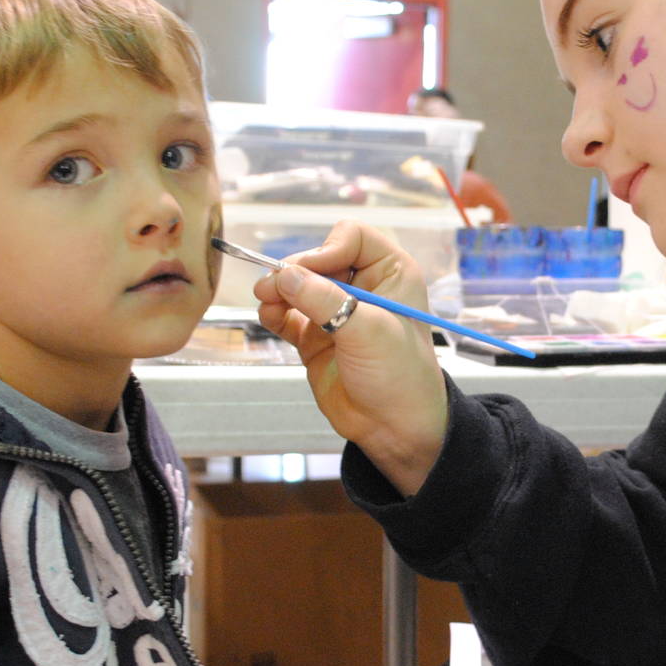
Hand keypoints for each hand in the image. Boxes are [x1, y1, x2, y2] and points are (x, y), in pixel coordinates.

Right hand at [251, 221, 449, 494]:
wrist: (395, 427)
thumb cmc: (399, 374)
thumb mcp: (366, 331)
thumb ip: (324, 300)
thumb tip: (283, 275)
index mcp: (391, 272)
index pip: (351, 237)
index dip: (326, 249)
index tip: (310, 273)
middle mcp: (363, 285)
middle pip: (317, 259)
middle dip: (294, 271)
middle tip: (273, 287)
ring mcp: (336, 311)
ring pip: (297, 285)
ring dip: (278, 290)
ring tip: (267, 303)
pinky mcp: (315, 336)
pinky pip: (287, 312)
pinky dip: (274, 311)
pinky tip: (269, 317)